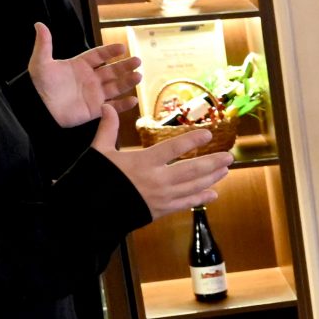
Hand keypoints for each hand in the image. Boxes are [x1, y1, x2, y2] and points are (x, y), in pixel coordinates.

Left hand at [31, 23, 140, 128]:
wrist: (38, 108)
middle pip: (111, 70)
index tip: (122, 47)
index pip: (98, 56)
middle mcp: (89, 79)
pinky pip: (112, 106)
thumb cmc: (38, 84)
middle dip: (125, 66)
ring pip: (115, 87)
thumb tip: (39, 24)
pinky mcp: (95, 109)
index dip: (110, 51)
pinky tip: (134, 100)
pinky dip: (123, 105)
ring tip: (138, 76)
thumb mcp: (40, 62)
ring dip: (127, 82)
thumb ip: (44, 44)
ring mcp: (93, 94)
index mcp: (79, 65)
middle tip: (137, 61)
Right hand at [92, 107, 229, 217]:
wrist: (89, 212)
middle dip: (212, 163)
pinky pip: (185, 204)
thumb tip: (107, 107)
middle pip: (191, 170)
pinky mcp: (160, 210)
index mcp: (142, 163)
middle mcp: (156, 180)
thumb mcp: (99, 152)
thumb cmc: (94, 179)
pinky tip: (213, 194)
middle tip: (229, 156)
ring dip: (211, 178)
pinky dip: (200, 198)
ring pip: (192, 187)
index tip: (208, 134)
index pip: (172, 149)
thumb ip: (107, 129)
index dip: (192, 141)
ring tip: (225, 170)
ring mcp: (160, 197)